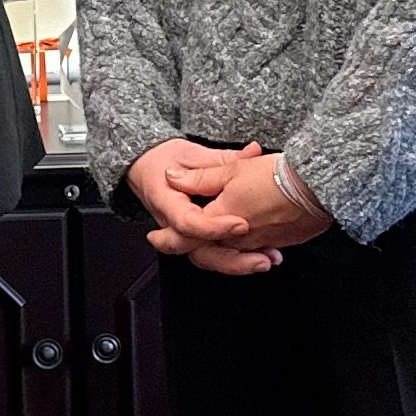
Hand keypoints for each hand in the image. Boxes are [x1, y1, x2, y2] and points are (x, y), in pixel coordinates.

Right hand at [128, 138, 285, 276]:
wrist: (146, 169)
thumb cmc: (165, 161)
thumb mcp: (192, 154)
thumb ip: (224, 159)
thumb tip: (252, 152)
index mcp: (167, 202)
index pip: (187, 222)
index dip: (214, 227)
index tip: (241, 223)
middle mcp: (174, 226)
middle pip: (198, 251)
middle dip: (231, 259)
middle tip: (261, 258)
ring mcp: (185, 236)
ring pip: (209, 259)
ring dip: (239, 264)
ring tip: (268, 259)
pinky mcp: (197, 240)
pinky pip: (216, 255)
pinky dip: (240, 259)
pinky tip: (265, 256)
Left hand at [171, 148, 332, 268]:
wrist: (317, 185)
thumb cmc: (276, 176)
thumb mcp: (231, 169)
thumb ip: (200, 178)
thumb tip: (173, 177)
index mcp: (221, 218)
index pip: (187, 236)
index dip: (168, 238)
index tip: (155, 237)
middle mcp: (239, 238)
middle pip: (208, 254)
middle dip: (192, 249)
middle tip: (173, 244)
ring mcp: (260, 244)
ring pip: (232, 255)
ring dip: (219, 251)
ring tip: (205, 240)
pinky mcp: (279, 243)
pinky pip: (256, 251)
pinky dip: (247, 249)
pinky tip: (248, 239)